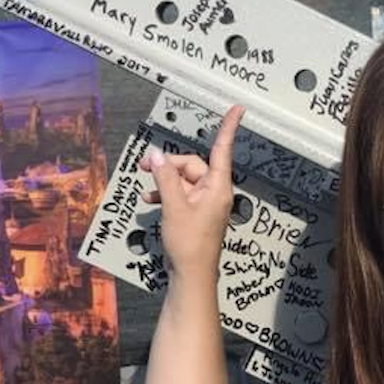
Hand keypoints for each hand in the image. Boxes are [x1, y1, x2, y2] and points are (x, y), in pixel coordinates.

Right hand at [140, 104, 244, 282]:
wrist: (190, 274)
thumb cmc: (189, 244)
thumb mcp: (173, 206)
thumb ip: (164, 178)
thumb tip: (156, 156)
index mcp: (217, 187)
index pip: (222, 150)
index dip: (228, 128)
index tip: (238, 109)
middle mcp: (214, 193)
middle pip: (192, 165)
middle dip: (169, 165)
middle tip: (145, 168)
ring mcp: (205, 204)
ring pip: (183, 180)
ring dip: (164, 182)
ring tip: (147, 190)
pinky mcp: (195, 214)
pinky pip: (180, 194)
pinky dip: (165, 195)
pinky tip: (149, 202)